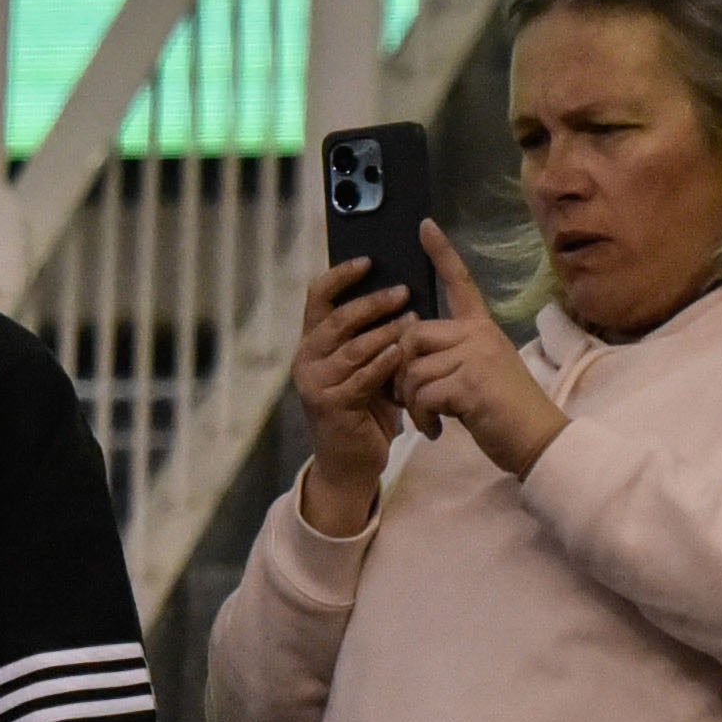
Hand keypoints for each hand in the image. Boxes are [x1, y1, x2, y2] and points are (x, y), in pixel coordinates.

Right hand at [292, 253, 417, 536]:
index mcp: (313, 343)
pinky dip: (384, 363)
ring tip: (414, 321)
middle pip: (337, 318)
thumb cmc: (365, 410)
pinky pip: (361, 376)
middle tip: (404, 291)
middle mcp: (307, 359)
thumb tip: (402, 294)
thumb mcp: (366, 366)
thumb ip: (372, 336)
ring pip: (352, 347)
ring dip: (386, 332)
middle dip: (372, 302)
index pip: (317, 297)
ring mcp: (314, 383)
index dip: (340, 275)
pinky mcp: (330, 404)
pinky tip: (403, 354)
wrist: (351, 462)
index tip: (369, 260)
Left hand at [383, 222, 565, 478]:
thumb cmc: (503, 413)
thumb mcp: (477, 374)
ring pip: (411, 369)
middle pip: (411, 335)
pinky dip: (421, 417)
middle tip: (412, 401)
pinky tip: (436, 429)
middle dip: (399, 372)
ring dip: (410, 402)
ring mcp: (476, 356)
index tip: (424, 225)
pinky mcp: (470, 382)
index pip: (460, 283)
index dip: (441, 253)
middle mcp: (480, 334)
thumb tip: (406, 351)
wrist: (537, 440)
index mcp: (482, 329)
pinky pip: (422, 393)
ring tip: (429, 419)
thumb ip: (449, 356)